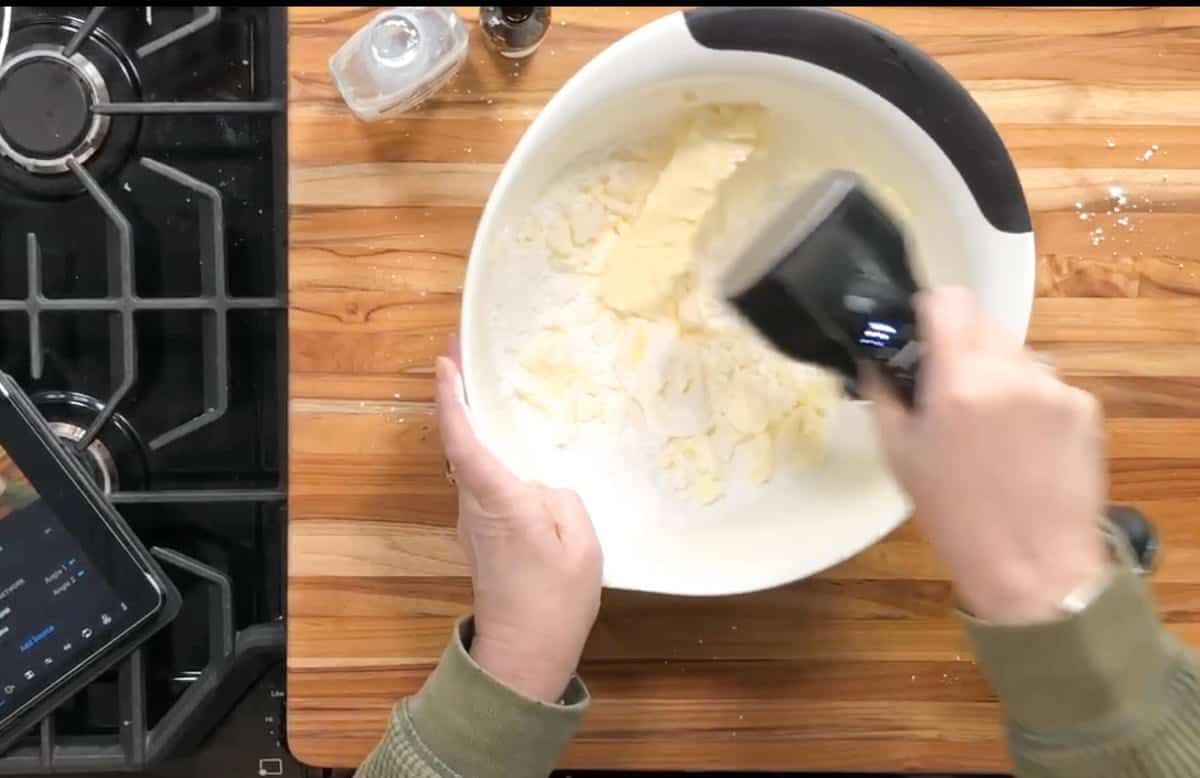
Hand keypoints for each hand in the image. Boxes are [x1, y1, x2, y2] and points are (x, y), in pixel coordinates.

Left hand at [435, 340, 602, 701]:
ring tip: (481, 383)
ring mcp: (473, 521)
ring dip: (468, 422)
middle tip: (460, 352)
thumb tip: (541, 485)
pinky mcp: (481, 534)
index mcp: (499, 500)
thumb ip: (562, 498)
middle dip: (455, 396)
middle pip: (458, 444)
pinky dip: (481, 451)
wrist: (525, 653)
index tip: (444, 361)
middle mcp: (475, 505)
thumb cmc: (555, 600)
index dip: (451, 399)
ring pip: (466, 462)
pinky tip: (502, 440)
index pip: (464, 440)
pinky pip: (479, 481)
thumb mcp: (581, 542)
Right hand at [863, 288, 1108, 624]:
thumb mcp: (899, 454)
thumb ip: (886, 393)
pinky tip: (1023, 444)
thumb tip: (878, 357)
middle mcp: (1011, 373)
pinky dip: (1031, 402)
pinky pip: (1047, 385)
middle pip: (983, 325)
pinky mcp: (1084, 407)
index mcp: (958, 381)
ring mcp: (1054, 389)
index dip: (930, 310)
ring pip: (1018, 355)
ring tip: (991, 427)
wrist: (1031, 565)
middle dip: (964, 349)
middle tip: (951, 392)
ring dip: (999, 374)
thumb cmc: (953, 514)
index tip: (923, 334)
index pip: (948, 301)